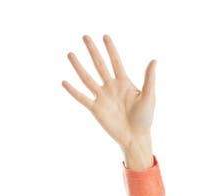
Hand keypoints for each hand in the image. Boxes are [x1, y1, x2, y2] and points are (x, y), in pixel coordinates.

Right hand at [62, 34, 155, 149]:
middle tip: (85, 37)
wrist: (135, 137)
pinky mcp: (96, 109)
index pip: (115, 61)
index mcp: (124, 82)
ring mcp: (102, 97)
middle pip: (99, 65)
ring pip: (87, 78)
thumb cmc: (145, 119)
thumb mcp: (149, 97)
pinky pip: (82, 98)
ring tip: (70, 54)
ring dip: (78, 67)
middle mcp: (111, 87)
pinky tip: (64, 82)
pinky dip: (73, 91)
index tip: (105, 36)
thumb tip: (154, 60)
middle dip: (92, 51)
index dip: (110, 49)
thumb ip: (149, 79)